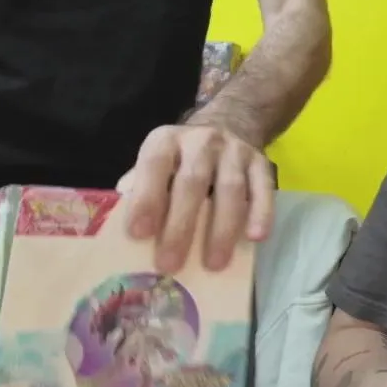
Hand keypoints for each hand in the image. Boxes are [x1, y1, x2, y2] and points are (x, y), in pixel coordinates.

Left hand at [117, 124, 274, 273]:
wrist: (230, 122)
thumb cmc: (182, 159)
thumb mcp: (156, 162)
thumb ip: (141, 189)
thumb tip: (123, 231)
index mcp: (166, 141)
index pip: (154, 166)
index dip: (146, 198)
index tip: (138, 234)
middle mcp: (201, 141)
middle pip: (192, 182)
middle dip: (181, 225)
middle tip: (171, 264)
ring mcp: (235, 151)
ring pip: (230, 188)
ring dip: (222, 228)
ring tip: (214, 264)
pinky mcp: (261, 162)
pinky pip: (263, 189)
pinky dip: (261, 213)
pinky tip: (256, 238)